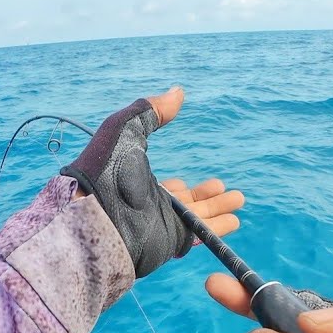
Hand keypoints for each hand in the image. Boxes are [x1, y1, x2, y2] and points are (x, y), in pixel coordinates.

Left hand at [63, 87, 243, 276]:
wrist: (94, 213)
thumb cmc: (105, 168)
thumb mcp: (126, 129)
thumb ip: (151, 110)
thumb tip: (178, 92)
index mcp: (139, 184)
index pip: (169, 189)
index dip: (185, 187)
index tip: (202, 183)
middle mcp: (152, 206)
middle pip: (187, 204)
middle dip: (209, 198)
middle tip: (227, 190)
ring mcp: (161, 225)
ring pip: (198, 219)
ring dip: (218, 210)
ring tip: (238, 202)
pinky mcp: (170, 241)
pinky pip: (200, 234)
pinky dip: (218, 228)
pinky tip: (233, 221)